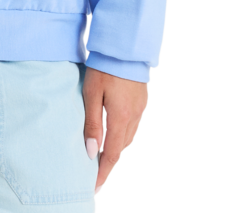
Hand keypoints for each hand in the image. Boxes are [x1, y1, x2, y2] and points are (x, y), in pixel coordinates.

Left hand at [82, 66, 148, 195]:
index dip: (103, 172)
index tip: (94, 186)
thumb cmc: (105, 67)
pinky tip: (114, 133)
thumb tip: (91, 153)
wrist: (125, 47)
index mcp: (120, 118)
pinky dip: (122, 135)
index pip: (111, 154)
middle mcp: (133, 117)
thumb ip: (92, 123)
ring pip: (128, 138)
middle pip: (121, 148)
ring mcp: (140, 109)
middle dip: (109, 163)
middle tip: (96, 173)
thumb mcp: (92, 94)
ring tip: (103, 156)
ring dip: (116, 149)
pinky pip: (132, 126)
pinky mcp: (141, 100)